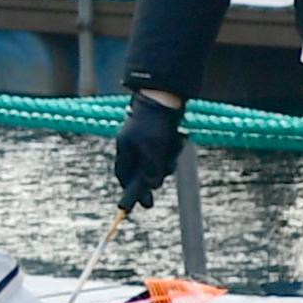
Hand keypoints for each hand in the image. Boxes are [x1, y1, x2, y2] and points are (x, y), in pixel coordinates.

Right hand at [112, 90, 185, 211]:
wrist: (164, 98)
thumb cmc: (154, 124)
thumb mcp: (152, 149)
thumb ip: (150, 169)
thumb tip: (151, 187)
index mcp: (125, 151)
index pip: (125, 177)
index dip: (132, 191)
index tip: (143, 205)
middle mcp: (134, 149)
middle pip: (144, 173)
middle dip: (158, 172)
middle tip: (168, 166)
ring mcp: (147, 144)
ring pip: (159, 164)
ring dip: (169, 159)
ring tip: (173, 144)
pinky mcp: (160, 139)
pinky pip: (167, 153)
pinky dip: (173, 149)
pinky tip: (178, 138)